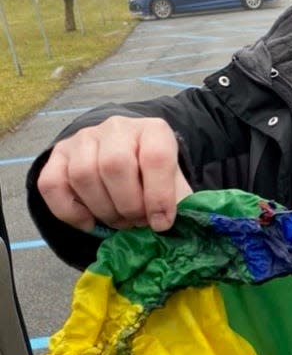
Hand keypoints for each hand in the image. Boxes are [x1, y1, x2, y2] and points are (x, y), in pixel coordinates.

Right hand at [37, 116, 192, 232]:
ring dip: (102, 210)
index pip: (155, 157)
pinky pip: (52, 184)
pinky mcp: (59, 154)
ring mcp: (84, 138)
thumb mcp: (175, 185)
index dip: (159, 196)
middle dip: (127, 205)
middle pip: (115, 166)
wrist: (128, 157)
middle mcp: (117, 128)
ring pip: (83, 175)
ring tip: (118, 221)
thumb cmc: (155, 177)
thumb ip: (177, 203)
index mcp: (153, 131)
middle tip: (137, 223)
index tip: (160, 224)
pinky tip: (89, 222)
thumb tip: (170, 227)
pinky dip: (69, 211)